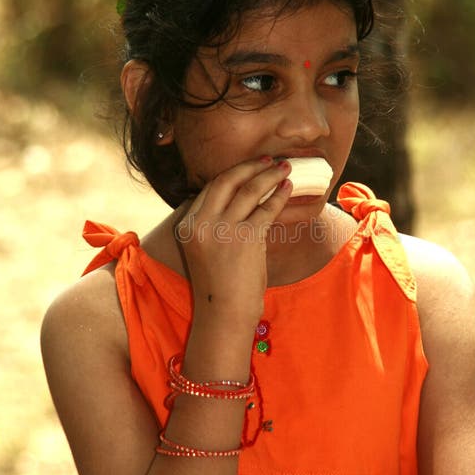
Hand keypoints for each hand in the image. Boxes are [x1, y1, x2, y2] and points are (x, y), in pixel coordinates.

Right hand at [176, 156, 291, 321]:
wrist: (224, 314)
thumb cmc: (221, 286)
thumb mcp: (207, 251)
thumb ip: (214, 226)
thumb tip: (242, 201)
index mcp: (187, 226)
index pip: (209, 190)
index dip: (232, 175)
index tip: (248, 168)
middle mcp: (201, 224)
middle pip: (225, 181)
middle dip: (249, 167)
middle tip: (267, 160)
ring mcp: (223, 230)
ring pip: (249, 189)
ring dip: (269, 175)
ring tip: (284, 168)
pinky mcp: (246, 238)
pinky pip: (267, 208)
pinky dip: (279, 195)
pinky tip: (288, 188)